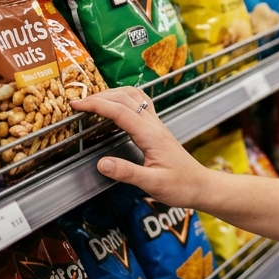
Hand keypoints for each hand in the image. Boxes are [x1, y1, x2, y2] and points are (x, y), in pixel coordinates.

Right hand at [71, 87, 209, 208]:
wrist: (200, 185)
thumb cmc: (181, 185)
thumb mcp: (152, 184)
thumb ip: (127, 173)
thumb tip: (102, 163)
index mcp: (151, 135)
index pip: (120, 111)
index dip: (97, 105)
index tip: (77, 105)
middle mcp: (154, 125)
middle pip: (126, 98)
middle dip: (100, 96)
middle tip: (79, 102)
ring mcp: (157, 125)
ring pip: (135, 96)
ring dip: (113, 93)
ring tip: (93, 100)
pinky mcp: (157, 129)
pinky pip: (141, 104)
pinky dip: (124, 99)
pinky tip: (117, 105)